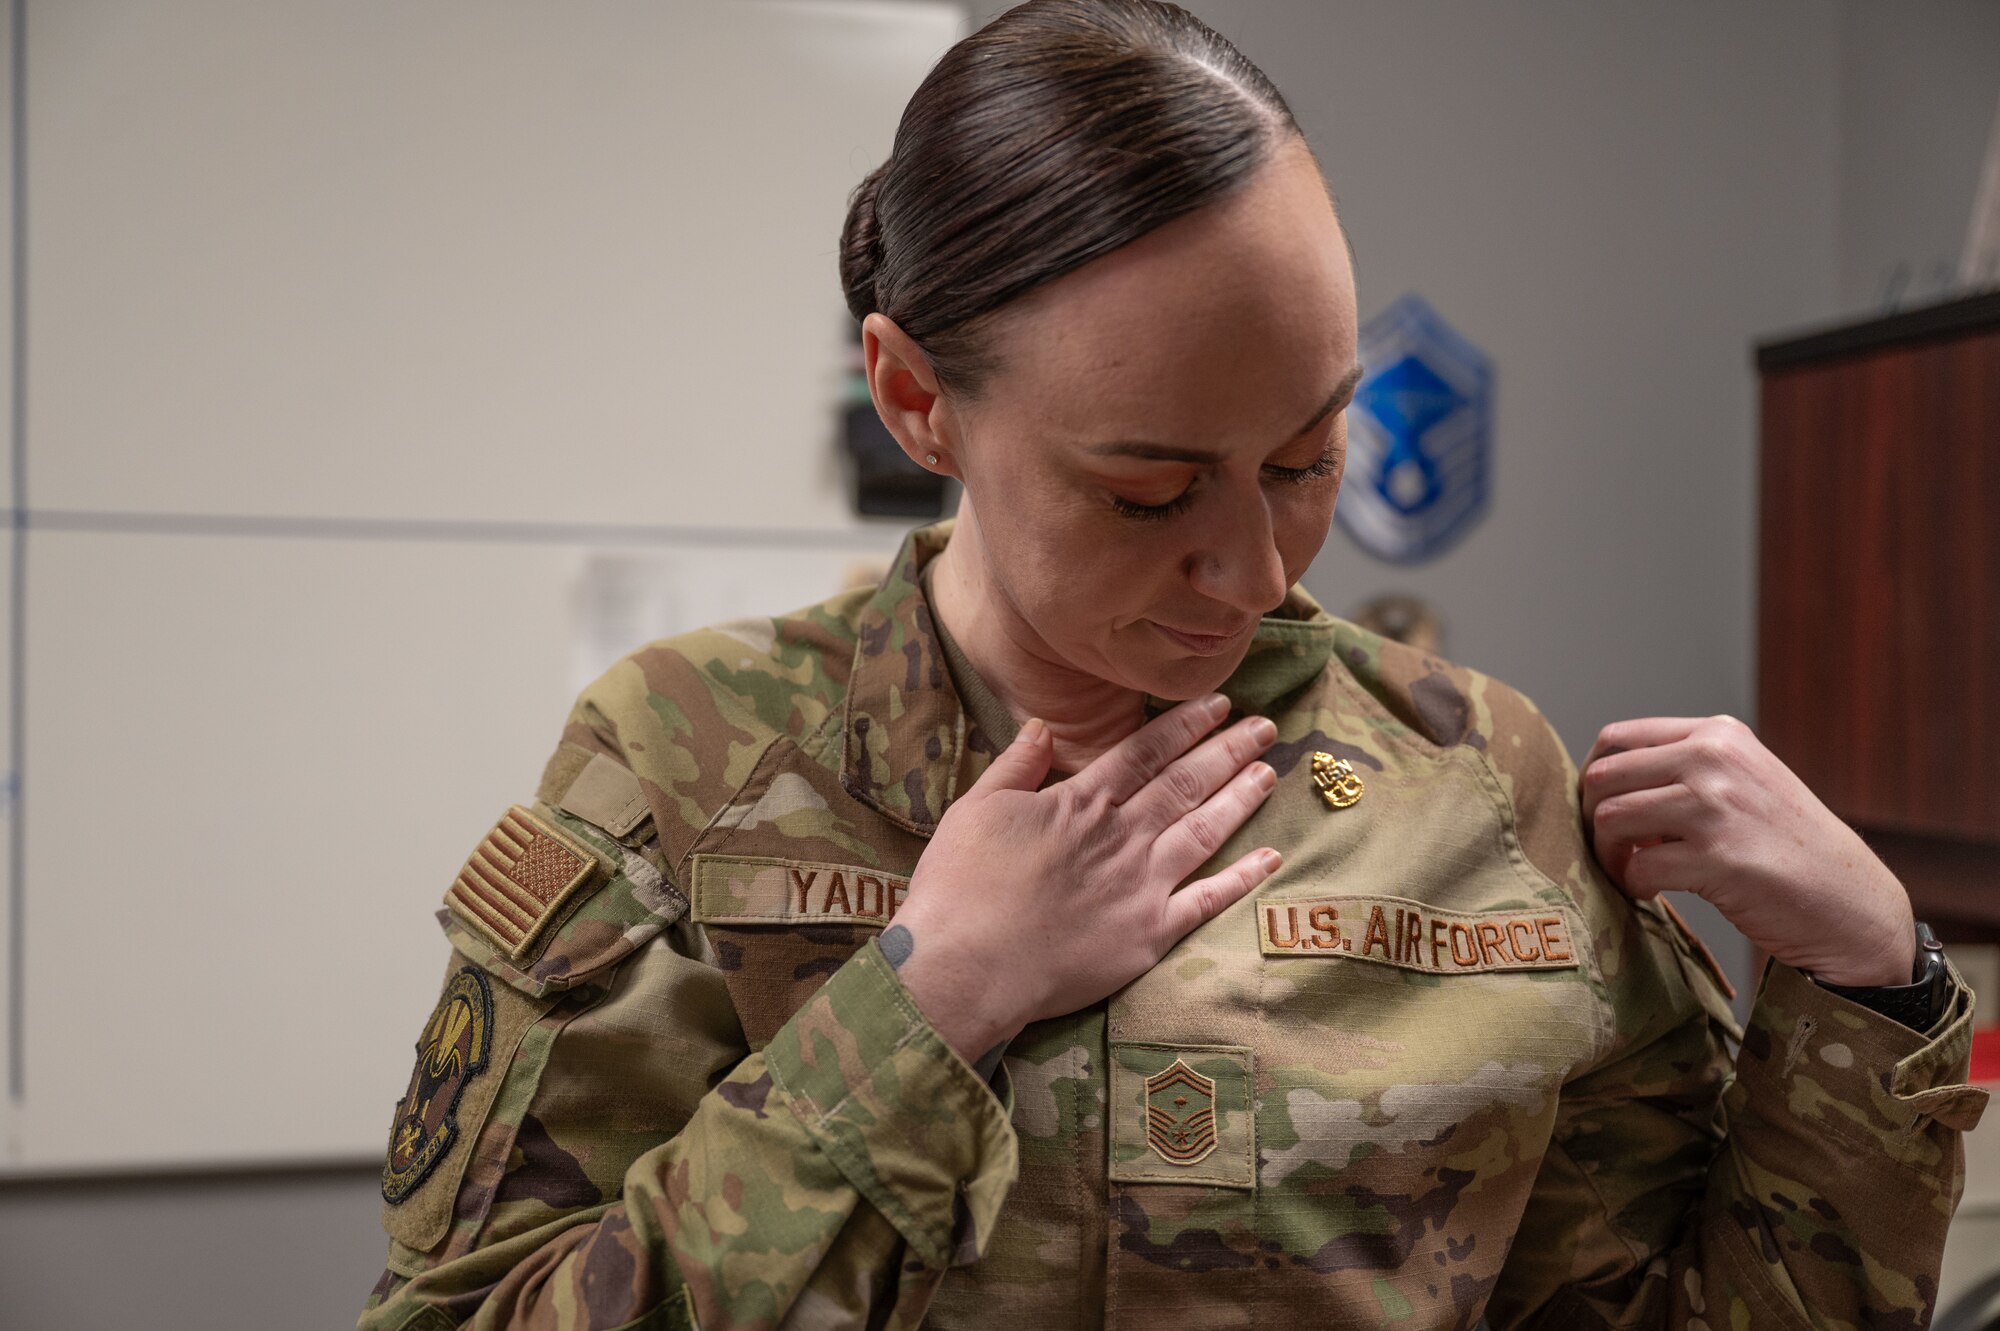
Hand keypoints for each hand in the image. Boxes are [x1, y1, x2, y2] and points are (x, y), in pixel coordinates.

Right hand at [888, 694, 1280, 1062]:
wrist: (968, 964)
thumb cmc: (960, 886)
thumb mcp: (975, 808)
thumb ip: (1016, 765)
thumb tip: (1043, 727)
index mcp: (1081, 801)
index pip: (1145, 751)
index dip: (1185, 725)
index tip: (1218, 704)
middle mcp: (1123, 835)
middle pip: (1186, 783)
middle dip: (1228, 750)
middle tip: (1265, 726)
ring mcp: (1142, 885)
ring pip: (1204, 830)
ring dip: (1241, 798)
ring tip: (1270, 771)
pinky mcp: (1150, 934)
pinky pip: (1208, 901)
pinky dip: (1242, 878)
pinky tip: (1271, 858)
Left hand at [1580, 714, 1914, 987]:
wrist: (1850, 901)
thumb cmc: (1787, 847)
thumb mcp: (1742, 783)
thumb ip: (1682, 772)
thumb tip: (1601, 785)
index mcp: (1718, 735)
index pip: (1618, 739)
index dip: (1596, 780)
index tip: (1603, 811)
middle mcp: (1715, 758)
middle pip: (1603, 776)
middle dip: (1593, 818)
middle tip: (1611, 849)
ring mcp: (1716, 805)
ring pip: (1611, 818)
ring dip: (1608, 855)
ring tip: (1631, 872)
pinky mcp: (1717, 857)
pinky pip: (1638, 867)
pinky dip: (1634, 885)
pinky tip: (1652, 893)